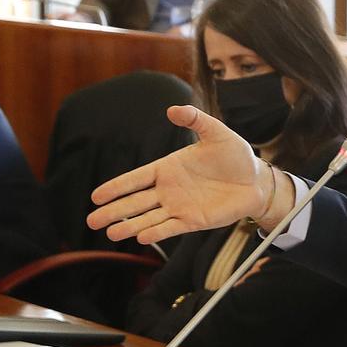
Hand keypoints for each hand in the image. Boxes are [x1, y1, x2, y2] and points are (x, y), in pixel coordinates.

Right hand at [88, 105, 269, 244]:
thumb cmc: (234, 155)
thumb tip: (173, 109)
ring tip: (110, 234)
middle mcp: (168, 190)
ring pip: (148, 218)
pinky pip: (171, 228)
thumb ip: (194, 119)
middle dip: (113, 211)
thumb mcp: (215, 132)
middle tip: (91, 221)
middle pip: (135, 202)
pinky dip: (156, 232)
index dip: (116, 187)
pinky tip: (141, 237)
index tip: (96, 196)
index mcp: (167, 168)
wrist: (256, 179)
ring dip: (129, 226)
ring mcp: (179, 207)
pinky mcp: (194, 221)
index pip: (135, 179)